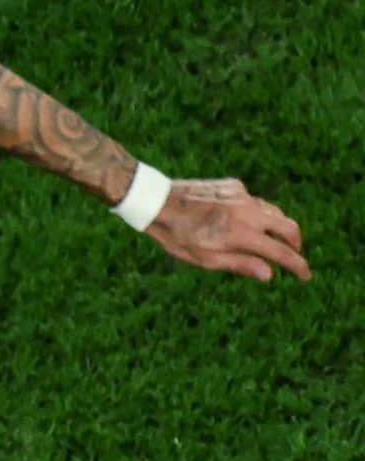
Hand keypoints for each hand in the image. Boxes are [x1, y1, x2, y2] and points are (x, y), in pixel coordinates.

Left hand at [147, 178, 310, 281]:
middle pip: (288, 226)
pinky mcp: (234, 185)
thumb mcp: (204, 258)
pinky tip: (241, 220)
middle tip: (293, 255)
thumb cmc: (177, 236)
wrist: (156, 201)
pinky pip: (254, 200)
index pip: (280, 252)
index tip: (305, 275)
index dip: (297, 265)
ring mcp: (242, 195)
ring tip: (270, 240)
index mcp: (241, 234)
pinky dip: (256, 213)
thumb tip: (270, 274)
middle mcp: (247, 211)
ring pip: (274, 211)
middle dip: (296, 243)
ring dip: (278, 227)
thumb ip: (240, 264)